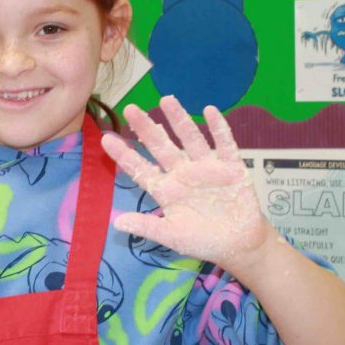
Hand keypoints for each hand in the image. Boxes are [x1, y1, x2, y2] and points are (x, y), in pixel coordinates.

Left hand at [101, 96, 277, 271]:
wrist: (238, 244)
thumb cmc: (202, 240)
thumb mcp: (172, 236)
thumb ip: (147, 227)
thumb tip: (117, 222)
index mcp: (166, 189)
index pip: (141, 169)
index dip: (124, 155)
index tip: (106, 139)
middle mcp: (183, 173)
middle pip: (162, 147)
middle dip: (147, 128)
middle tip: (130, 109)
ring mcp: (207, 168)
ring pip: (190, 139)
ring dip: (179, 120)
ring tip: (167, 100)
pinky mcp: (232, 168)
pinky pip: (225, 145)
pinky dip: (219, 128)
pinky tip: (210, 111)